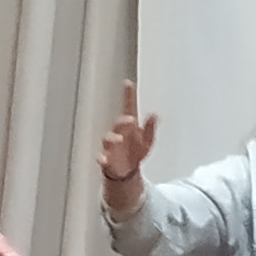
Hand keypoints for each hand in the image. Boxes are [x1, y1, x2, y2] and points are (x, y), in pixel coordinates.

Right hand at [98, 81, 157, 195]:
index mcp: (129, 127)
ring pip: (108, 139)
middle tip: (130, 119)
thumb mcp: (147, 142)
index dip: (128, 96)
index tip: (128, 83)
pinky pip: (101, 157)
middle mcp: (118, 133)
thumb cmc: (135, 152)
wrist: (126, 172)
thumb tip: (154, 116)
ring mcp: (110, 146)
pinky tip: (103, 158)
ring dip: (113, 138)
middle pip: (118, 123)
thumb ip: (150, 130)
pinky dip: (101, 158)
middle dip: (123, 121)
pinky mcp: (106, 159)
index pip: (128, 108)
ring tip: (119, 139)